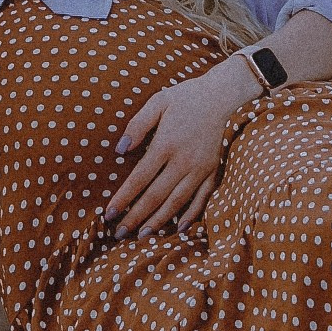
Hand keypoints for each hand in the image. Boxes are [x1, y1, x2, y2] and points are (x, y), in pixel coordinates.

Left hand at [108, 60, 252, 237]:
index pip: (139, 179)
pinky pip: (202, 199)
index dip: (123, 199)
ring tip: (142, 236)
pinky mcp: (214, 171)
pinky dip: (191, 215)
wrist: (223, 95)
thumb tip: (120, 150)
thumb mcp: (158, 101)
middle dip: (135, 217)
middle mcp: (184, 161)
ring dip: (159, 221)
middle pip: (156, 196)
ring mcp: (201, 169)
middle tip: (119, 234)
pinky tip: (179, 228)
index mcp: (166, 144)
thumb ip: (137, 125)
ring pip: (177, 202)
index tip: (108, 214)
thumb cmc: (186, 97)